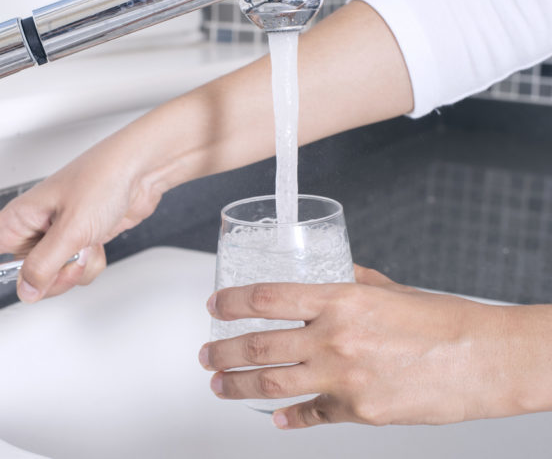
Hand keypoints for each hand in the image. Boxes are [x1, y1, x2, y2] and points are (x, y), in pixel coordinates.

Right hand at [0, 140, 165, 301]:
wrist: (142, 171)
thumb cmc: (104, 177)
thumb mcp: (70, 229)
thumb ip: (44, 265)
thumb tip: (25, 292)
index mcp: (20, 218)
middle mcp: (35, 227)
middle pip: (23, 274)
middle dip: (49, 279)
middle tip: (65, 263)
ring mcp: (59, 235)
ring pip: (54, 276)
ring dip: (75, 271)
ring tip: (87, 246)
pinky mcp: (82, 239)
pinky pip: (78, 269)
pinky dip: (91, 264)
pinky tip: (98, 243)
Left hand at [200, 266, 526, 428]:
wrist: (485, 359)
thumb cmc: (442, 320)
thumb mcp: (387, 288)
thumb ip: (348, 282)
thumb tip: (323, 274)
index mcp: (340, 300)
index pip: (266, 298)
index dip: (231, 302)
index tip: (213, 307)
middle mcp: (335, 338)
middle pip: (258, 346)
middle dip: (222, 352)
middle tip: (206, 354)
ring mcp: (345, 378)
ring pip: (272, 384)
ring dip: (237, 385)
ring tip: (218, 385)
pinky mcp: (359, 412)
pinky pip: (311, 415)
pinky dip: (288, 417)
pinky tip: (275, 417)